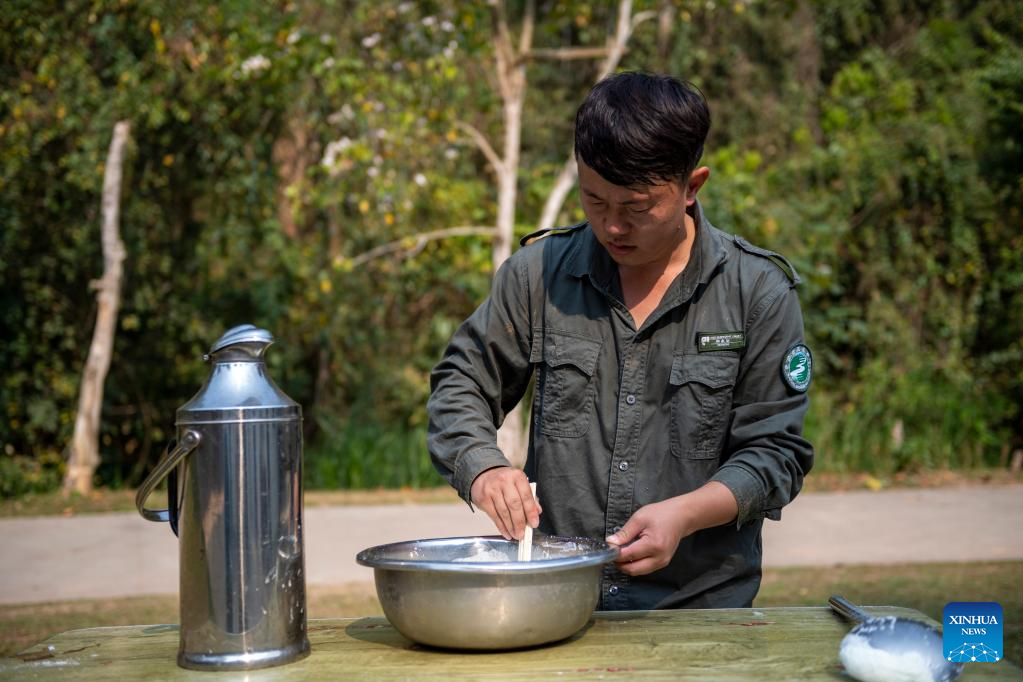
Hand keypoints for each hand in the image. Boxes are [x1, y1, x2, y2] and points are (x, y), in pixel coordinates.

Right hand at [470, 467, 540, 540]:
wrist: (483, 474)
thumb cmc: (505, 481)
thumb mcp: (519, 483)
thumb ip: (529, 496)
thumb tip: (537, 512)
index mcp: (517, 476)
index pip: (526, 496)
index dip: (531, 511)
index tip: (534, 523)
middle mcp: (504, 481)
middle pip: (514, 505)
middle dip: (520, 522)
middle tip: (523, 533)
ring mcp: (492, 490)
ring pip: (503, 512)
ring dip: (511, 527)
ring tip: (516, 535)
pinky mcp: (483, 499)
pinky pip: (494, 516)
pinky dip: (501, 527)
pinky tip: (506, 533)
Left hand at [605, 482, 737, 575]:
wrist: (681, 517)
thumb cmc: (661, 514)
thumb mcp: (640, 518)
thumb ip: (625, 532)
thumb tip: (610, 543)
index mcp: (653, 545)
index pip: (628, 556)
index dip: (615, 554)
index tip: (607, 547)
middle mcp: (659, 558)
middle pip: (632, 569)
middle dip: (619, 563)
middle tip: (612, 552)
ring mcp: (662, 562)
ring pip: (638, 572)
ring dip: (626, 565)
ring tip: (620, 552)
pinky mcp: (663, 563)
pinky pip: (644, 569)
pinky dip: (635, 564)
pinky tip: (630, 554)